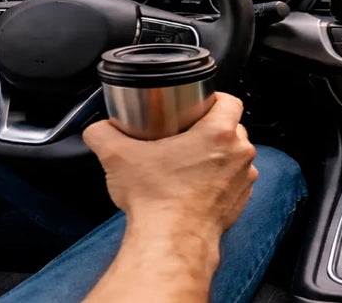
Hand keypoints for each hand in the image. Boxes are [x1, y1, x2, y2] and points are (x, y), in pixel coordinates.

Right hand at [83, 92, 257, 238]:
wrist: (171, 241)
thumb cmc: (156, 201)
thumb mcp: (118, 158)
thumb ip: (103, 134)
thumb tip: (98, 129)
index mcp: (219, 133)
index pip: (229, 101)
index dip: (213, 100)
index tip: (195, 107)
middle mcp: (239, 154)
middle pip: (231, 128)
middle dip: (210, 129)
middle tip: (185, 136)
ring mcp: (243, 179)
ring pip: (234, 155)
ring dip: (217, 156)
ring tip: (189, 163)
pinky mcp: (241, 200)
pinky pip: (233, 180)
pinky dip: (219, 180)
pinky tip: (195, 185)